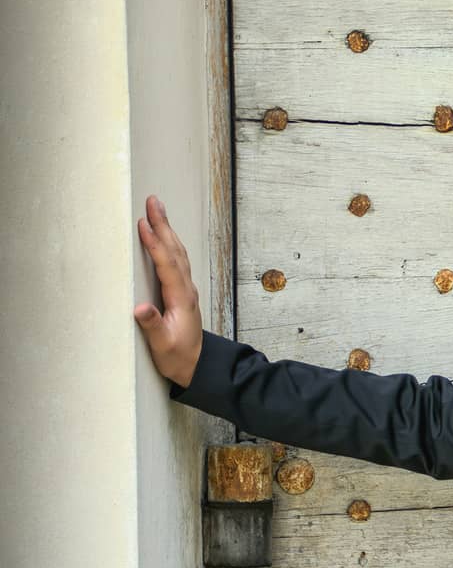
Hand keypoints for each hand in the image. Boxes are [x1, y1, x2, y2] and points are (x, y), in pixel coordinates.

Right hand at [133, 194, 203, 387]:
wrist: (197, 365)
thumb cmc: (178, 357)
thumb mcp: (162, 346)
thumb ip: (152, 326)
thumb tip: (141, 308)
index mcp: (180, 299)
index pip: (167, 265)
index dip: (155, 244)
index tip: (144, 225)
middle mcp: (186, 290)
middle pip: (174, 251)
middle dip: (163, 225)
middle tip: (153, 201)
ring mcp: (185, 289)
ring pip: (177, 253)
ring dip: (167, 230)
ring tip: (157, 209)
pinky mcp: (181, 291)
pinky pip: (175, 260)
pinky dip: (168, 243)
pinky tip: (164, 235)